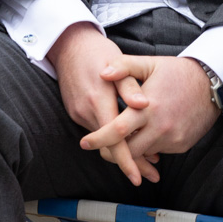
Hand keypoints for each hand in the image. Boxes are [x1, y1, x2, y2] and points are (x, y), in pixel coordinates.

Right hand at [45, 23, 154, 185]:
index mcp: (98, 100)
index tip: (140, 178)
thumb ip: (130, 86)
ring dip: (123, 149)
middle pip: (109, 146)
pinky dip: (112, 137)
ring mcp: (77, 112)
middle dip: (131, 161)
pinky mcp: (75, 110)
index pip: (114, 140)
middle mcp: (85, 110)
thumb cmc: (98, 51)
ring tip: (149, 156)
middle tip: (154, 173)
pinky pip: (96, 129)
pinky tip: (128, 137)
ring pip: (103, 140)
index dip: (128, 161)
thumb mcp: (118, 63)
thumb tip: (144, 105)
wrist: (68, 43)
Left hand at [83, 55, 219, 160]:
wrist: (211, 84)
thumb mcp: (149, 63)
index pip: (117, 130)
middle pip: (128, 150)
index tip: (84, 142)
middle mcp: (160, 127)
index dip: (98, 139)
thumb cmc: (176, 72)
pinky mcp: (182, 145)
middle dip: (111, 152)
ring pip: (143, 154)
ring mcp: (173, 138)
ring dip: (130, 150)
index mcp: (148, 107)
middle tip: (98, 148)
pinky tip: (141, 137)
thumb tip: (102, 73)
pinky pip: (158, 151)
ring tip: (118, 142)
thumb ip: (123, 66)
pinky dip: (147, 148)